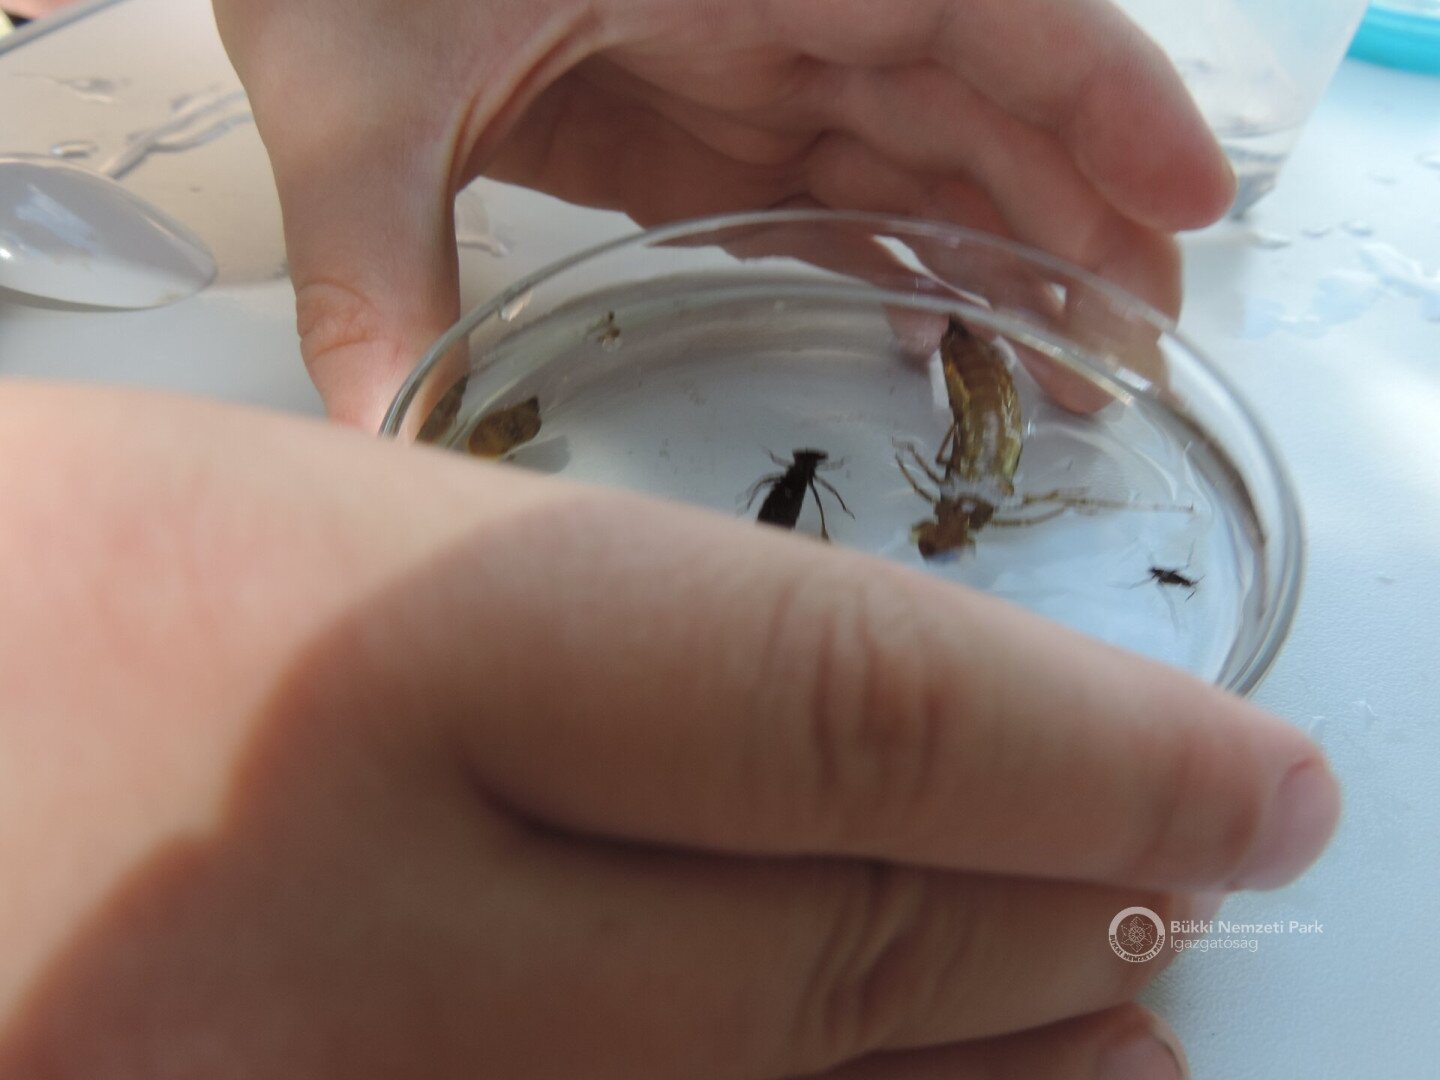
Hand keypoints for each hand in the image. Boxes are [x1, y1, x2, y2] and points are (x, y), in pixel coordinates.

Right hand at [0, 385, 1334, 1077]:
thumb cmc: (50, 584)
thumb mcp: (334, 548)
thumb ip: (608, 660)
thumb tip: (855, 744)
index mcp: (384, 655)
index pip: (854, 709)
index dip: (1102, 756)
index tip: (1255, 788)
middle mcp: (340, 927)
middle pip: (826, 954)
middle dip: (1057, 930)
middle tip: (1186, 908)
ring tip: (1105, 1059)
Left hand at [212, 0, 1233, 427]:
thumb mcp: (354, 85)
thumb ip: (379, 254)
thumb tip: (383, 433)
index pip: (979, 5)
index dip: (1104, 90)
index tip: (1190, 198)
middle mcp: (776, 3)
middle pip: (980, 95)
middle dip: (1078, 211)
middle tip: (1141, 354)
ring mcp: (745, 66)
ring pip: (922, 150)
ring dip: (1006, 252)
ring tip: (1064, 372)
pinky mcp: (700, 126)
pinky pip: (835, 190)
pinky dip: (897, 258)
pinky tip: (932, 340)